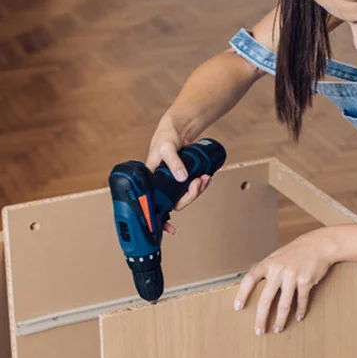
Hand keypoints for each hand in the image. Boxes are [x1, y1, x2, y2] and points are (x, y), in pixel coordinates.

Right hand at [145, 118, 211, 233]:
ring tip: (204, 178)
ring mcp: (172, 183)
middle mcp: (160, 185)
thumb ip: (174, 162)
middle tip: (197, 183)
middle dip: (189, 196)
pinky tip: (205, 178)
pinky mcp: (181, 179)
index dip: (161, 220)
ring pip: (184, 196)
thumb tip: (181, 177)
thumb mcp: (167, 148)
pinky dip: (200, 185)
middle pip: (174, 202)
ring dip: (197, 190)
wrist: (177, 128)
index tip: (169, 229)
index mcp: (150, 181)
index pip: (153, 205)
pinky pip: (190, 188)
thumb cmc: (165, 137)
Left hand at [233, 229, 336, 333]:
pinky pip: (301, 300)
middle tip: (259, 331)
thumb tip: (256, 286)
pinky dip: (300, 310)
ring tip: (277, 329)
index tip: (238, 307)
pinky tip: (298, 318)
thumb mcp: (277, 257)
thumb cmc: (296, 252)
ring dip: (280, 320)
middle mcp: (278, 270)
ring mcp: (292, 276)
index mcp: (268, 264)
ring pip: (284, 304)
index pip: (250, 279)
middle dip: (261, 318)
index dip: (242, 293)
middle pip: (266, 299)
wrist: (319, 244)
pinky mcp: (306, 280)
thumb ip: (267, 270)